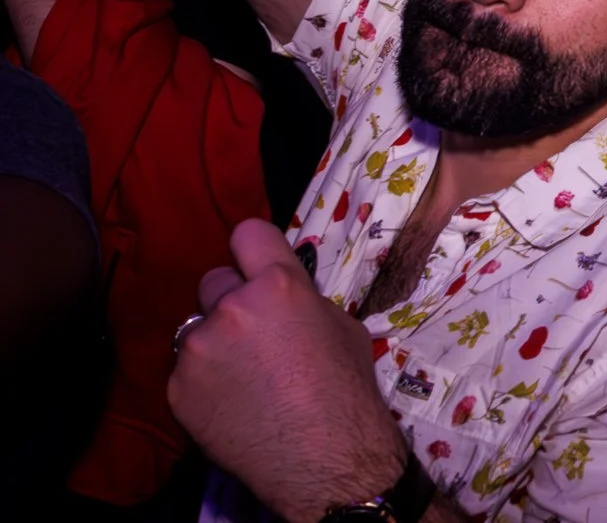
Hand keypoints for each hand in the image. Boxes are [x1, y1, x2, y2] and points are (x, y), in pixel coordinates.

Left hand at [169, 219, 409, 522]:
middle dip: (232, 300)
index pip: (248, 233)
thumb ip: (303, 302)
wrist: (322, 456)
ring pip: (196, 328)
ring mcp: (198, 349)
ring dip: (214, 343)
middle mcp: (231, 308)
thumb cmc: (345, 389)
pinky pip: (185, 371)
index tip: (256, 264)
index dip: (253, 248)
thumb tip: (286, 299)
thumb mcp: (341, 327)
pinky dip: (203, 382)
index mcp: (279, 286)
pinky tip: (229, 403)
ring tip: (240, 376)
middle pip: (214, 280)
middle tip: (252, 333)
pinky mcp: (177, 388)